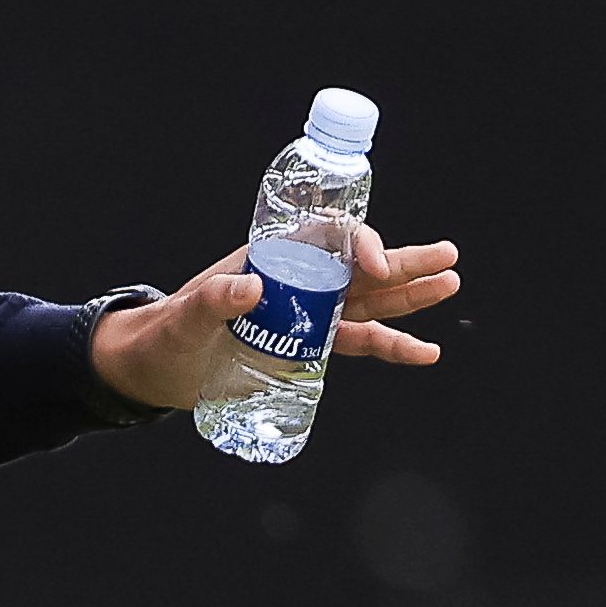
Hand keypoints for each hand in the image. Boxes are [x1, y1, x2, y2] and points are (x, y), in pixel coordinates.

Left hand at [90, 226, 461, 410]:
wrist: (156, 368)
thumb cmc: (166, 333)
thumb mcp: (185, 317)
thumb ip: (213, 300)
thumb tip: (250, 285)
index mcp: (272, 256)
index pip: (328, 238)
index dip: (359, 243)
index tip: (374, 264)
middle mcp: (298, 277)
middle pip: (360, 264)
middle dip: (403, 261)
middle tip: (448, 257)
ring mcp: (307, 310)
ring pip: (368, 301)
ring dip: (409, 297)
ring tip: (449, 286)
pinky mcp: (308, 342)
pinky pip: (357, 341)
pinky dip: (391, 346)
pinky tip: (425, 352)